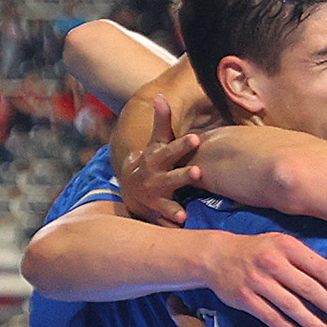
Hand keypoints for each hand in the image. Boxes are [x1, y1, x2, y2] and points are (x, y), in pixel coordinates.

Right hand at [115, 95, 203, 226]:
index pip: (172, 149)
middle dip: (183, 175)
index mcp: (158, 158)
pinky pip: (164, 221)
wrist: (129, 187)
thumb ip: (162, 120)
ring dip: (173, 207)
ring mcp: (154, 196)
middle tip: (198, 172)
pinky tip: (178, 232)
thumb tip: (160, 94)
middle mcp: (155, 177)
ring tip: (182, 215)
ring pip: (166, 202)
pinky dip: (169, 227)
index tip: (196, 139)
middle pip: (171, 176)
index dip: (183, 145)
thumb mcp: (155, 142)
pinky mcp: (156, 212)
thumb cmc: (151, 161)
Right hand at [200, 230, 326, 326]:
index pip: (319, 266)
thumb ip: (306, 259)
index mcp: (286, 246)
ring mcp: (257, 281)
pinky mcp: (244, 298)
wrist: (217, 256)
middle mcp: (272, 262)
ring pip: (290, 305)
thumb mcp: (281, 244)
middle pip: (307, 287)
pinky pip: (269, 316)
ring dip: (310, 321)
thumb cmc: (257, 251)